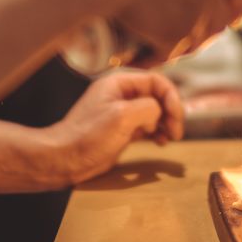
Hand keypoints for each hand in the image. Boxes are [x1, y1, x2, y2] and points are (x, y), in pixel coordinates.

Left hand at [52, 70, 183, 183]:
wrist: (64, 159)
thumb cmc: (88, 136)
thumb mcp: (122, 116)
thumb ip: (148, 108)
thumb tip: (158, 113)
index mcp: (119, 83)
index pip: (156, 81)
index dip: (171, 97)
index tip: (176, 117)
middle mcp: (121, 95)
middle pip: (157, 96)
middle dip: (170, 112)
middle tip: (176, 132)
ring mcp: (121, 114)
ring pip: (154, 113)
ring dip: (166, 123)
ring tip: (170, 138)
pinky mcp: (121, 131)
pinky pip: (146, 127)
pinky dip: (157, 133)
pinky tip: (161, 142)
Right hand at [56, 0, 241, 67]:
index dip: (231, 6)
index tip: (226, 16)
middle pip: (221, 21)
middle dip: (203, 31)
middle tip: (180, 34)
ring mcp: (196, 12)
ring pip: (195, 41)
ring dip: (177, 46)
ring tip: (152, 44)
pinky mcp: (176, 36)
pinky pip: (168, 54)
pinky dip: (152, 57)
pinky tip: (138, 55)